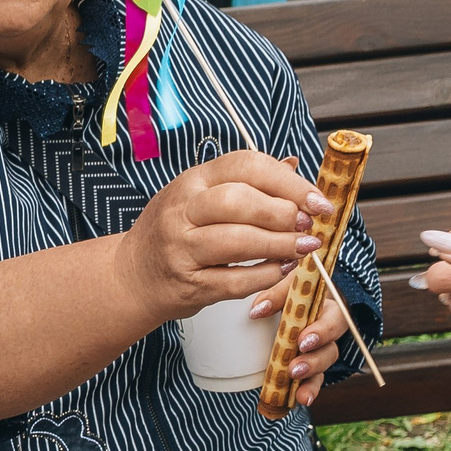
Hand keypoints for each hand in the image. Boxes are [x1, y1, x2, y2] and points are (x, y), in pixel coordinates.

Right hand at [114, 150, 329, 327]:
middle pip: (239, 201)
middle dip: (283, 213)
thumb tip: (293, 166)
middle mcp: (183, 210)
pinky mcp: (188, 284)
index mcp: (193, 181)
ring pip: (237, 241)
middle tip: (309, 225)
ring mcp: (181, 248)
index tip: (317, 200)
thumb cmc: (174, 234)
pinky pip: (234, 281)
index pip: (245, 166)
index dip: (288, 182)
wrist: (132, 276)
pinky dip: (265, 276)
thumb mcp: (201, 197)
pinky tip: (280, 270)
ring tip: (304, 247)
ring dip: (279, 245)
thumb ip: (245, 182)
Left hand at [250, 286, 348, 408]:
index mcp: (329, 308)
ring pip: (323, 366)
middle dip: (313, 360)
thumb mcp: (288, 284)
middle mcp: (329, 332)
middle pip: (331, 348)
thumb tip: (257, 310)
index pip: (334, 319)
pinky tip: (300, 399)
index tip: (302, 341)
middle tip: (295, 367)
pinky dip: (308, 390)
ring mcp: (320, 351)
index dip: (321, 332)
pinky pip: (314, 380)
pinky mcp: (311, 366)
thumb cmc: (294, 289)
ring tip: (295, 385)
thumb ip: (276, 293)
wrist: (298, 300)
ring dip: (310, 377)